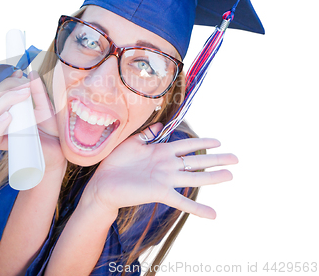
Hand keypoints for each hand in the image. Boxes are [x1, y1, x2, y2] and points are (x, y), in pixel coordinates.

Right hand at [0, 70, 66, 174]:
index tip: (19, 72)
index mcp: (12, 106)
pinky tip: (9, 117)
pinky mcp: (6, 145)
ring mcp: (4, 130)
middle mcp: (4, 116)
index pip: (0, 89)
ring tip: (23, 97)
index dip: (6, 79)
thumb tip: (32, 74)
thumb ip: (39, 93)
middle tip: (25, 88)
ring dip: (5, 102)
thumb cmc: (52, 130)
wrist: (58, 152)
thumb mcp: (48, 109)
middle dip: (7, 87)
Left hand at [84, 123, 237, 218]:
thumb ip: (147, 134)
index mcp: (161, 151)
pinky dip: (198, 208)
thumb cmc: (115, 162)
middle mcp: (167, 165)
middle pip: (196, 160)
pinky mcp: (160, 192)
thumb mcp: (132, 142)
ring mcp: (165, 179)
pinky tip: (214, 214)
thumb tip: (159, 124)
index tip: (218, 140)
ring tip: (231, 176)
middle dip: (217, 159)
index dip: (202, 142)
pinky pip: (182, 200)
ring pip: (195, 177)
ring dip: (214, 177)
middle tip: (236, 158)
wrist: (103, 184)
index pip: (186, 145)